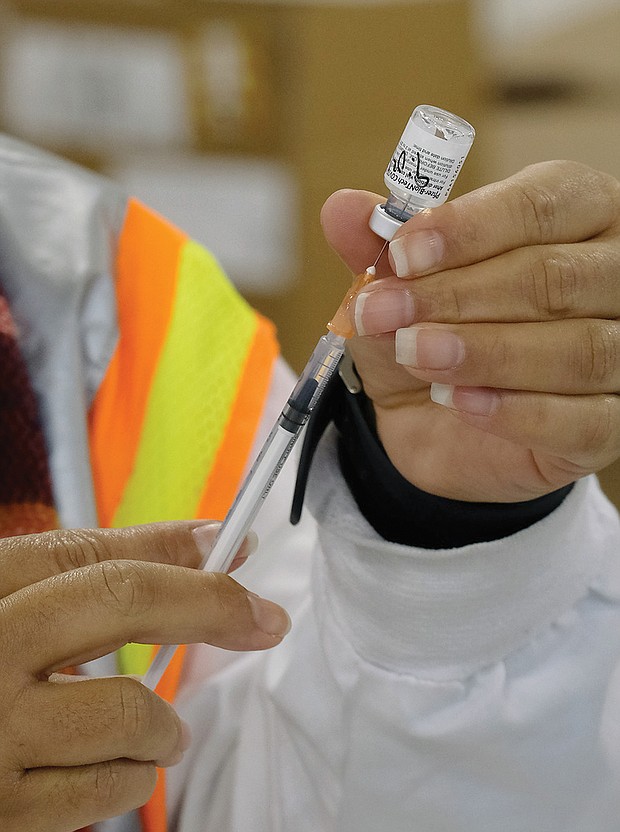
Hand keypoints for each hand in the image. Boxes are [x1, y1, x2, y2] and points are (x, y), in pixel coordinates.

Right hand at [0, 523, 289, 831]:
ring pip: (128, 713)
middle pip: (122, 602)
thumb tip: (206, 542)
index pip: (97, 556)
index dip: (183, 550)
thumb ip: (95, 570)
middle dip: (209, 606)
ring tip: (153, 730)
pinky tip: (111, 768)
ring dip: (163, 725)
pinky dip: (130, 778)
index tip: (240, 550)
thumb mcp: (8, 603)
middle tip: (260, 621)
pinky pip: (105, 795)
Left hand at [321, 161, 619, 501]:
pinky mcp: (615, 423)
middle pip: (554, 276)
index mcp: (578, 213)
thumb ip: (379, 249)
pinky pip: (587, 419)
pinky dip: (519, 412)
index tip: (399, 255)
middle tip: (386, 313)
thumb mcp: (399, 292)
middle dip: (459, 296)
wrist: (444, 424)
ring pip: (577, 348)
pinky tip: (461, 403)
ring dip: (484, 352)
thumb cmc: (436, 335)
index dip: (467, 229)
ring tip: (416, 355)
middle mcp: (617, 274)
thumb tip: (342, 208)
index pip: (540, 204)